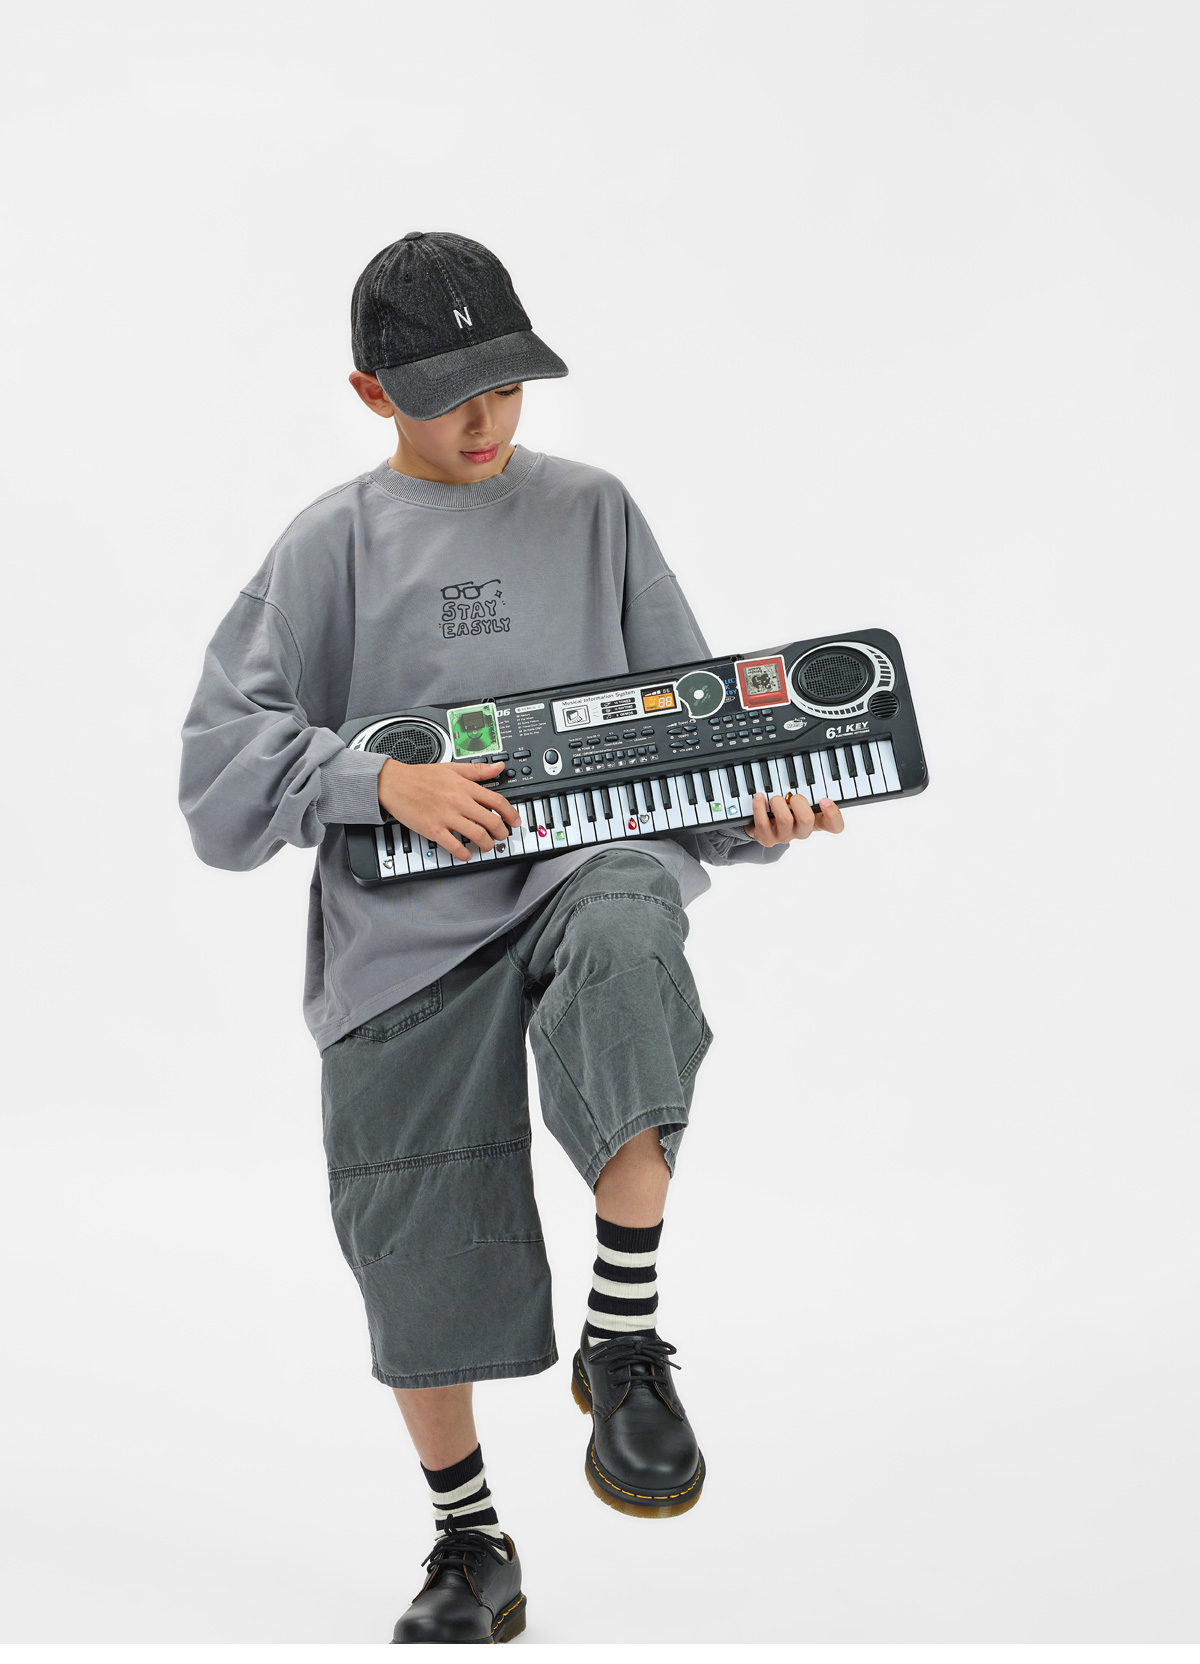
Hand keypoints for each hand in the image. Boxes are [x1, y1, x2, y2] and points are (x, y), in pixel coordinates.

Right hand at [377, 758, 522, 862]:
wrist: (393, 783)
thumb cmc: (420, 776)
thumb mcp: (452, 768)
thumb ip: (477, 770)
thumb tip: (499, 767)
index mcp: (465, 787)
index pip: (497, 801)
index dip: (511, 814)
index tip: (515, 821)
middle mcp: (459, 802)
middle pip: (492, 821)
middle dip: (502, 833)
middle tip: (502, 837)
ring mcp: (447, 817)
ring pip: (478, 836)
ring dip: (487, 845)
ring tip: (487, 846)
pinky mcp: (433, 830)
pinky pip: (455, 847)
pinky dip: (465, 854)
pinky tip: (466, 854)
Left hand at [743, 790, 844, 844]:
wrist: (762, 825)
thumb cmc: (785, 809)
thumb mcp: (800, 800)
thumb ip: (809, 790)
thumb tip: (810, 772)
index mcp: (815, 821)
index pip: (834, 826)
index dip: (833, 814)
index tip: (824, 799)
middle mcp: (801, 831)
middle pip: (807, 820)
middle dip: (798, 801)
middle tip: (792, 796)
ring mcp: (784, 836)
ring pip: (785, 820)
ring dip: (778, 802)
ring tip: (774, 799)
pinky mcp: (767, 838)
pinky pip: (763, 822)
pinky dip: (759, 806)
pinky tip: (759, 797)